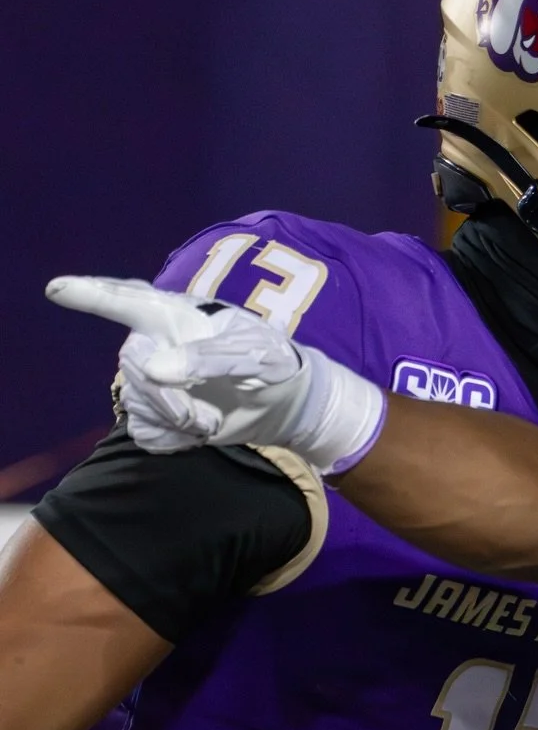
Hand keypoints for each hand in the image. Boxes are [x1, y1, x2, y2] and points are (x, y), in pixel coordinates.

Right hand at [45, 275, 385, 473]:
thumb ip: (204, 358)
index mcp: (177, 316)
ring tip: (209, 421)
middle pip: (133, 367)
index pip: (127, 300)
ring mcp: (158, 377)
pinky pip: (145, 429)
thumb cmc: (274, 366)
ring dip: (175, 420)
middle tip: (202, 416)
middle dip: (165, 397)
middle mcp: (159, 342)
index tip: (56, 291)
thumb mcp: (250, 357)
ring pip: (137, 402)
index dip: (89, 294)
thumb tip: (156, 367)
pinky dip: (174, 438)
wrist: (288, 405)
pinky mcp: (162, 410)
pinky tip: (198, 432)